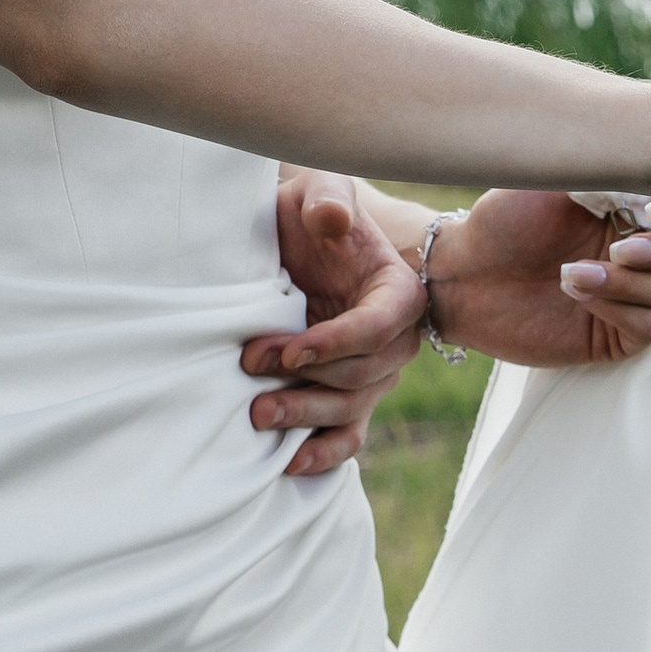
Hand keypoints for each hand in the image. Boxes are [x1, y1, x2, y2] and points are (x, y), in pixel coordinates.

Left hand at [244, 174, 424, 478]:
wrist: (296, 243)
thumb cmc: (311, 213)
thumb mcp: (319, 189)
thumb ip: (328, 197)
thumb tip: (332, 221)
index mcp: (399, 292)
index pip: (381, 327)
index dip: (338, 343)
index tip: (291, 351)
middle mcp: (397, 341)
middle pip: (363, 375)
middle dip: (308, 380)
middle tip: (251, 365)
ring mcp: (374, 374)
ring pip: (350, 410)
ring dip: (305, 417)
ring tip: (257, 415)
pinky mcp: (348, 398)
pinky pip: (348, 437)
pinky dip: (323, 455)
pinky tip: (289, 463)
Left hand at [418, 189, 650, 366]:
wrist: (462, 269)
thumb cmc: (507, 215)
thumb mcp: (558, 177)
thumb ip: (611, 167)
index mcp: (640, 204)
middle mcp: (646, 247)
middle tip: (622, 247)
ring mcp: (634, 293)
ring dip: (630, 281)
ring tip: (571, 272)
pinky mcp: (616, 334)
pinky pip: (649, 326)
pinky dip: (619, 307)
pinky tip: (574, 290)